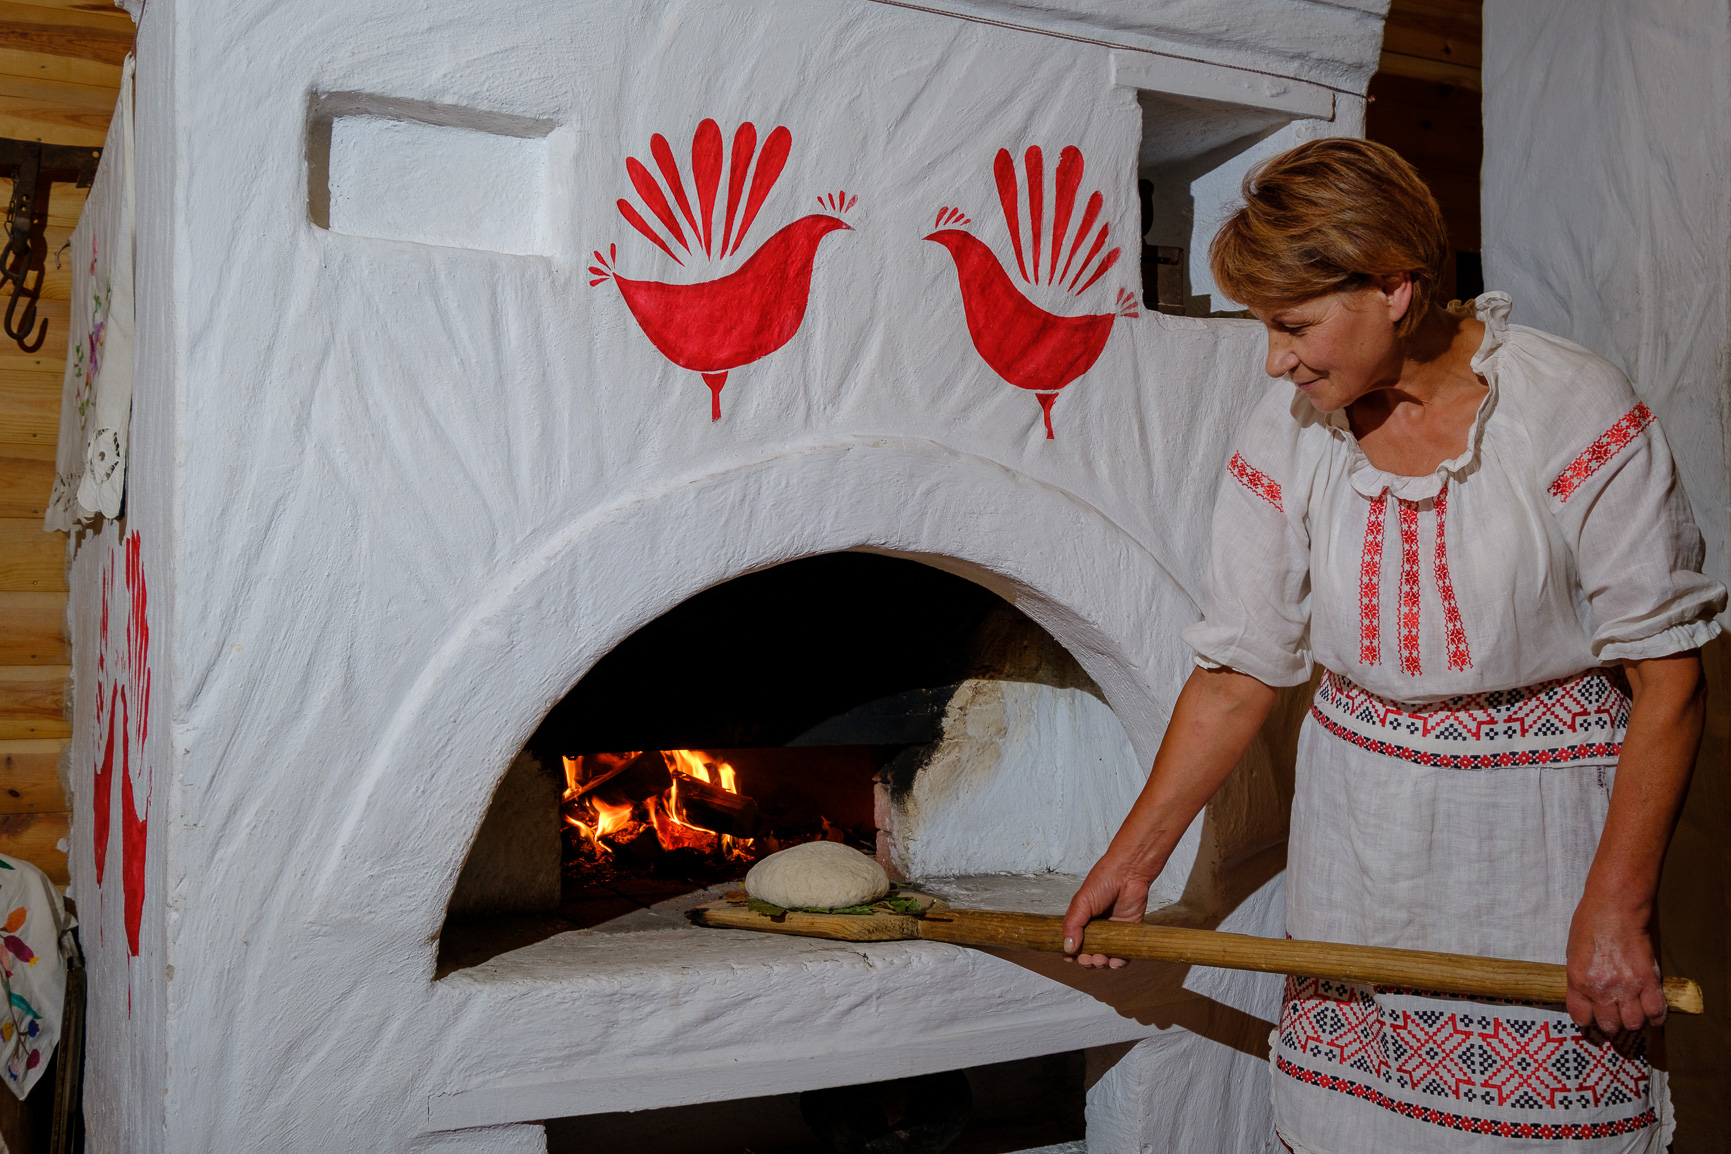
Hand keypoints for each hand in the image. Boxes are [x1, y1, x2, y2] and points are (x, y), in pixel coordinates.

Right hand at [1061, 852, 1157, 968]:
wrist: (1129, 874)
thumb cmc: (1103, 882)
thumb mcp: (1081, 902)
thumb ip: (1073, 925)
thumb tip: (1068, 947)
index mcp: (1081, 921)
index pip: (1073, 943)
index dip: (1071, 954)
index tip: (1070, 958)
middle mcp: (1096, 929)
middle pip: (1089, 954)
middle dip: (1087, 961)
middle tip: (1087, 959)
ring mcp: (1112, 933)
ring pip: (1105, 957)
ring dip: (1101, 963)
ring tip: (1100, 959)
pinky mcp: (1128, 934)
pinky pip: (1124, 954)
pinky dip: (1119, 962)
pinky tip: (1115, 962)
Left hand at [1565, 890, 1665, 1032]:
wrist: (1615, 909)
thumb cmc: (1590, 925)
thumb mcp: (1573, 955)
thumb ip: (1579, 981)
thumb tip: (1587, 1000)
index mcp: (1578, 981)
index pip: (1581, 1018)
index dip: (1588, 1019)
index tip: (1592, 1016)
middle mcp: (1602, 989)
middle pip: (1610, 1025)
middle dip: (1612, 1022)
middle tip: (1614, 1012)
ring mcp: (1627, 987)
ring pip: (1633, 1023)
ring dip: (1633, 1020)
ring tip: (1632, 1010)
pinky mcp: (1649, 981)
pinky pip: (1656, 1012)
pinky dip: (1655, 1017)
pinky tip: (1651, 1013)